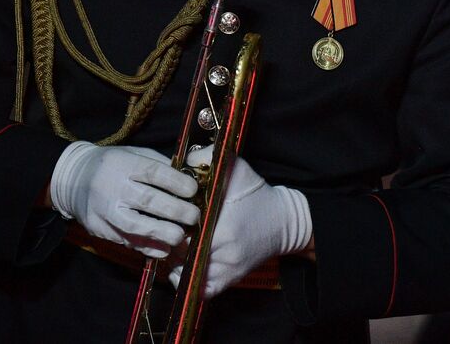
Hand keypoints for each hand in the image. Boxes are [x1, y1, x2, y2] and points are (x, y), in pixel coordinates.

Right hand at [48, 141, 199, 258]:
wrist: (73, 180)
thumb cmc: (114, 165)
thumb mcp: (135, 155)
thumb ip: (160, 166)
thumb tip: (190, 180)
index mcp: (123, 164)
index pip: (152, 172)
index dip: (175, 182)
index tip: (193, 190)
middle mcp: (111, 187)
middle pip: (146, 200)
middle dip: (174, 211)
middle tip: (194, 217)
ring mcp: (102, 210)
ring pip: (133, 225)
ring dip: (160, 233)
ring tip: (180, 237)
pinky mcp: (97, 228)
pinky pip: (124, 240)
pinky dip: (145, 247)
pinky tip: (163, 250)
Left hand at [167, 147, 311, 297]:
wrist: (283, 220)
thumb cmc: (257, 195)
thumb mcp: (236, 169)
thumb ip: (208, 159)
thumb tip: (183, 158)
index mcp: (224, 227)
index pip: (180, 233)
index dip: (169, 226)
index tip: (167, 217)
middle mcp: (226, 253)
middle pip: (179, 255)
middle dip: (169, 243)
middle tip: (165, 231)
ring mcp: (229, 270)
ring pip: (186, 273)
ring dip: (174, 262)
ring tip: (172, 246)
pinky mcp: (231, 280)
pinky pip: (201, 290)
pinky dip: (188, 281)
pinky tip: (184, 266)